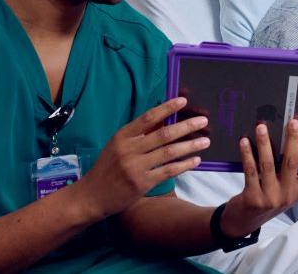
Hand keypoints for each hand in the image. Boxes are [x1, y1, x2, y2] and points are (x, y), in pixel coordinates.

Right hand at [72, 98, 210, 218]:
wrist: (91, 196)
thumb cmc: (107, 169)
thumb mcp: (117, 147)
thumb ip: (137, 136)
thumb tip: (162, 122)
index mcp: (122, 136)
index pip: (148, 117)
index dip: (167, 108)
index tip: (183, 101)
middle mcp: (129, 149)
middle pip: (163, 134)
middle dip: (186, 126)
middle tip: (203, 121)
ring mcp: (135, 167)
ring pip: (169, 152)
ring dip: (190, 145)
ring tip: (205, 141)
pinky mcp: (142, 183)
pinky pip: (168, 171)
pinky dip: (184, 165)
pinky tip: (196, 160)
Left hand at [217, 119, 297, 237]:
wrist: (244, 222)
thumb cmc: (267, 199)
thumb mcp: (284, 190)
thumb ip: (289, 172)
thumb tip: (289, 139)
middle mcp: (288, 195)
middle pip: (292, 163)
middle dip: (293, 139)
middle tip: (292, 121)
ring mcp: (270, 198)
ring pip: (268, 164)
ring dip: (264, 143)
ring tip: (261, 127)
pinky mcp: (253, 199)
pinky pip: (250, 171)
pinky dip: (247, 155)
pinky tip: (244, 142)